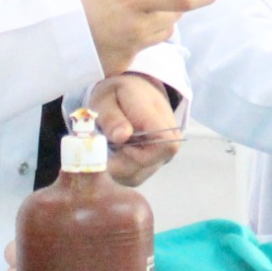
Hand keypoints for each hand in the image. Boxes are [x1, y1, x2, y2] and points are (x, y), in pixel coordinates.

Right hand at [70, 0, 219, 76]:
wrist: (43, 37)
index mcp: (135, 0)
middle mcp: (139, 27)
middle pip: (174, 17)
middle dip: (172, 5)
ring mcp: (131, 49)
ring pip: (161, 34)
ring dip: (157, 23)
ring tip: (131, 15)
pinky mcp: (121, 66)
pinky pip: (140, 51)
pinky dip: (135, 40)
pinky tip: (113, 33)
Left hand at [87, 72, 181, 187]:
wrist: (132, 94)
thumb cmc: (118, 94)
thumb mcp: (107, 98)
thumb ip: (112, 116)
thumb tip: (122, 136)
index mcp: (161, 119)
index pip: (164, 147)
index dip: (137, 153)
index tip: (117, 143)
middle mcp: (168, 142)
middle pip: (146, 166)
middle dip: (119, 163)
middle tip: (103, 145)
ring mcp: (162, 156)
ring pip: (137, 175)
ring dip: (115, 166)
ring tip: (107, 146)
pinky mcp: (152, 165)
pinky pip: (133, 176)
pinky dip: (117, 169)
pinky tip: (111, 153)